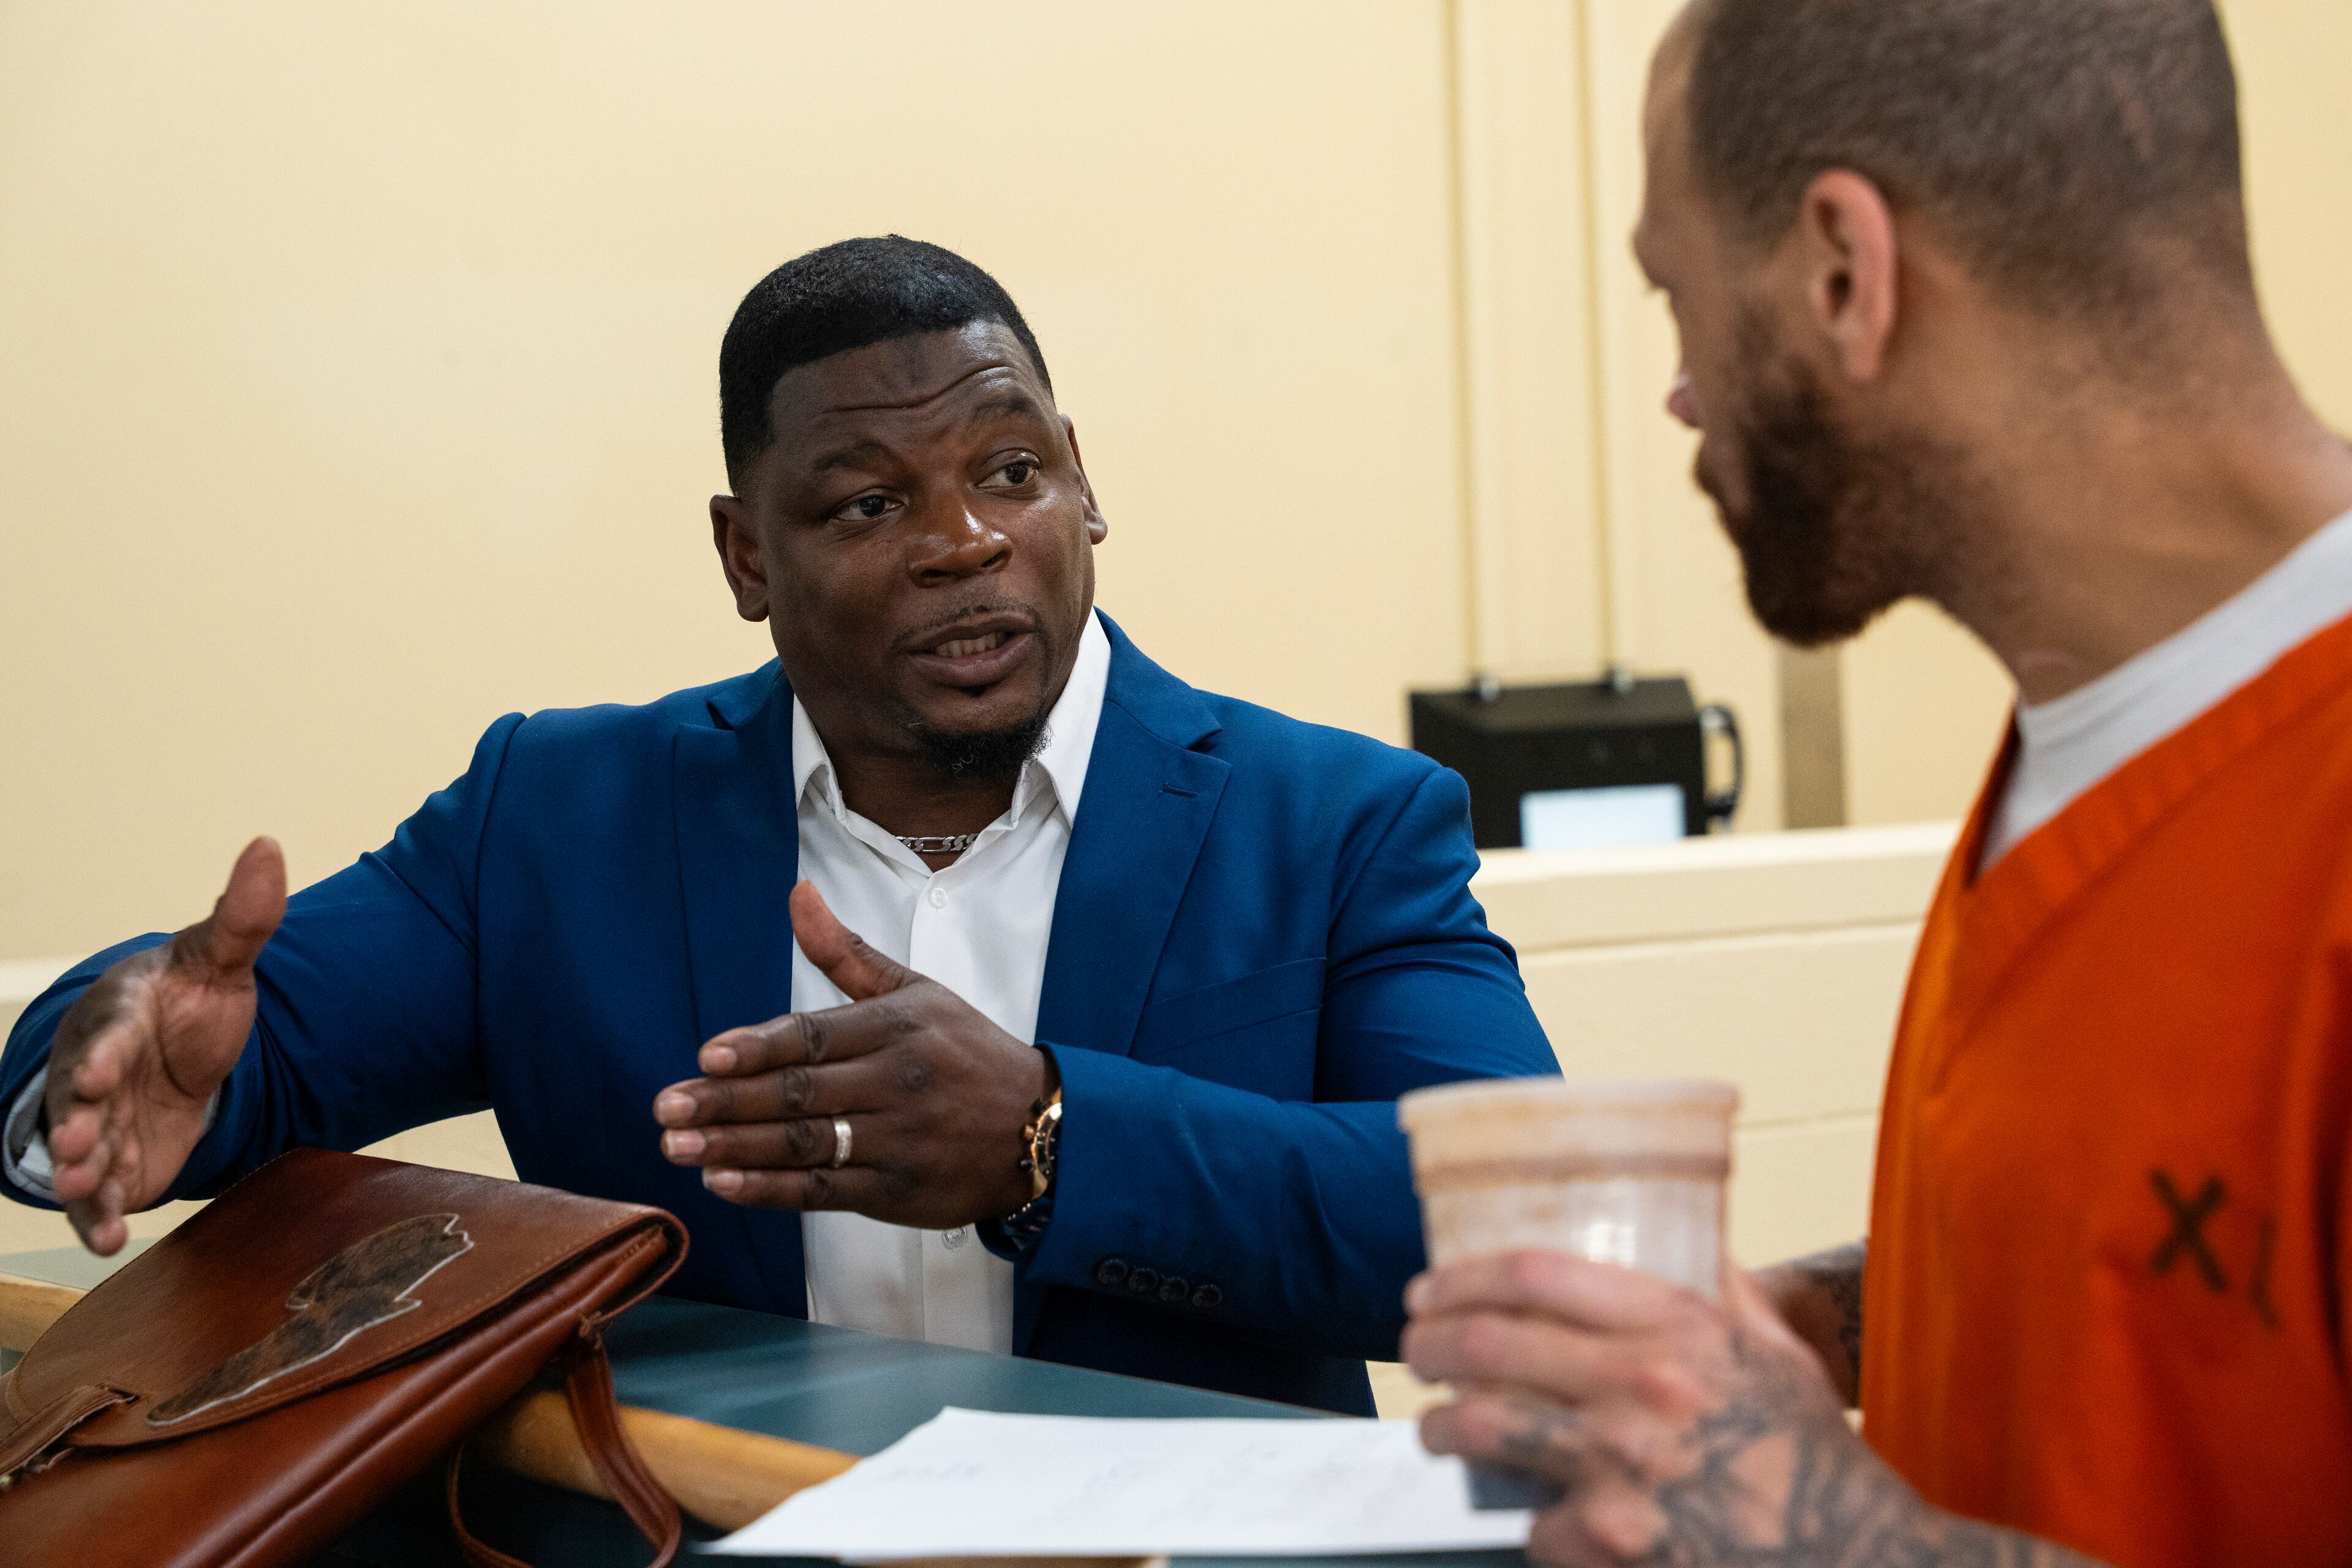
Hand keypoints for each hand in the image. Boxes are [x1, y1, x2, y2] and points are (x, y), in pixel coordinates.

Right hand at [42, 837, 285, 1255]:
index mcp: (122, 1016)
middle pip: (79, 1097)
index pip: (109, 1033)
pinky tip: (108, 1241)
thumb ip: (245, 915)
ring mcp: (100, 1122)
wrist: (183, 1051)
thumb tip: (269, 845)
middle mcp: (97, 1071)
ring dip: (78, 1171)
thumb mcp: (221, 958)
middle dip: (73, 1119)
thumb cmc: (191, 1001)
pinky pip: (97, 1195)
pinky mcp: (114, 1164)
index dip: (103, 1053)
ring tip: (81, 1186)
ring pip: (80, 1149)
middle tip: (75, 1141)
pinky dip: (97, 1217)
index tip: (100, 1072)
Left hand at [651, 881, 1051, 1229]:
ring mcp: (896, 1140)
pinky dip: (771, 1190)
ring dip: (734, 1147)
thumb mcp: (917, 992)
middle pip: (798, 1093)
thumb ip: (847, 953)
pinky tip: (724, 1182)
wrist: (1041, 1127)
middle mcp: (895, 1083)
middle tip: (665, 1107)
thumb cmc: (968, 1054)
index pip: (814, 1037)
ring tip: (677, 1145)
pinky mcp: (896, 1191)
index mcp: (896, 1027)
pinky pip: (824, 1192)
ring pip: (804, 1144)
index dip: (758, 1049)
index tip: (706, 1057)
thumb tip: (799, 895)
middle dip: (726, 1102)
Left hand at [1405, 1252, 1931, 1566]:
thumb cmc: (1809, 1456)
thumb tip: (1679, 1224)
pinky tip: (1534, 1515)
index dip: (1465, 1275)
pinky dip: (1528, 1522)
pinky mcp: (1608, 1545)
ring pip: (1483, 1428)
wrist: (1853, 1561)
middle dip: (1430, 1341)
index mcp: (1680, 1328)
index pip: (1536, 1275)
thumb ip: (1720, 1288)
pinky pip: (1533, 1524)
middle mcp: (1643, 1389)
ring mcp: (1620, 1470)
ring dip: (1441, 1425)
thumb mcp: (1774, 1353)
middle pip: (1490, 1343)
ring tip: (1437, 1425)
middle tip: (1416, 1345)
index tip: (1434, 1285)